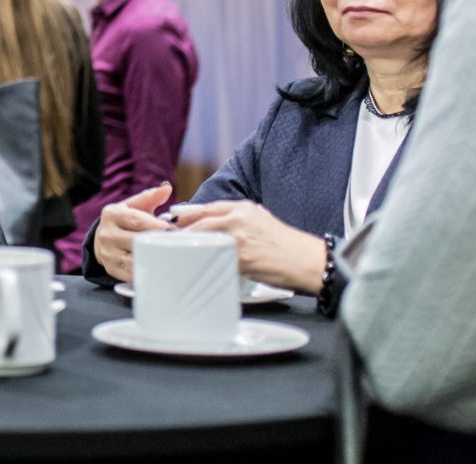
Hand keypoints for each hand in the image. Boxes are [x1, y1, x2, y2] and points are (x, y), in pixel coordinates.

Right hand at [90, 182, 170, 281]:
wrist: (102, 239)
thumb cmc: (124, 220)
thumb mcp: (133, 205)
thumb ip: (150, 197)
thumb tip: (167, 188)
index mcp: (112, 214)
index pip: (135, 220)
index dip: (154, 225)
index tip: (170, 229)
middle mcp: (107, 234)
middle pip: (134, 241)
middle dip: (155, 243)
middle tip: (175, 245)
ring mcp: (108, 253)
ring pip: (132, 260)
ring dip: (151, 260)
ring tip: (169, 258)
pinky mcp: (112, 269)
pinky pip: (131, 274)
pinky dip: (145, 273)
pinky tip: (158, 270)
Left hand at [171, 200, 326, 293]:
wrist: (307, 260)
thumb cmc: (285, 245)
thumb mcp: (260, 220)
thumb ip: (237, 220)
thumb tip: (213, 226)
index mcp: (243, 207)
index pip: (205, 208)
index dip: (187, 217)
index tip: (174, 224)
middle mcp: (239, 218)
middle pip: (198, 221)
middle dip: (181, 231)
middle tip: (168, 241)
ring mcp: (239, 236)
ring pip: (203, 237)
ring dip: (187, 246)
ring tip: (175, 254)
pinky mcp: (241, 257)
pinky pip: (215, 258)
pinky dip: (203, 262)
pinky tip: (194, 267)